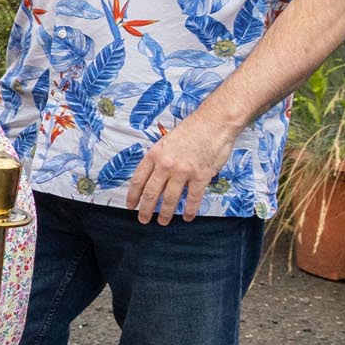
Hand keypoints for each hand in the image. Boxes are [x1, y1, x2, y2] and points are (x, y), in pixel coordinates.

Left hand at [126, 107, 239, 223]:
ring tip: (162, 222)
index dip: (133, 195)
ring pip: (169, 198)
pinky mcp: (201, 176)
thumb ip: (159, 159)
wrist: (214, 122)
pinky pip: (193, 198)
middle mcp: (165, 165)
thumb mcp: (166, 141)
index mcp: (154, 155)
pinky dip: (189, 210)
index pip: (138, 180)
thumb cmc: (191, 130)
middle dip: (145, 209)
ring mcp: (183, 171)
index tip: (130, 205)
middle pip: (151, 192)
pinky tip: (186, 217)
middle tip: (143, 220)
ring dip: (165, 213)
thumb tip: (154, 176)